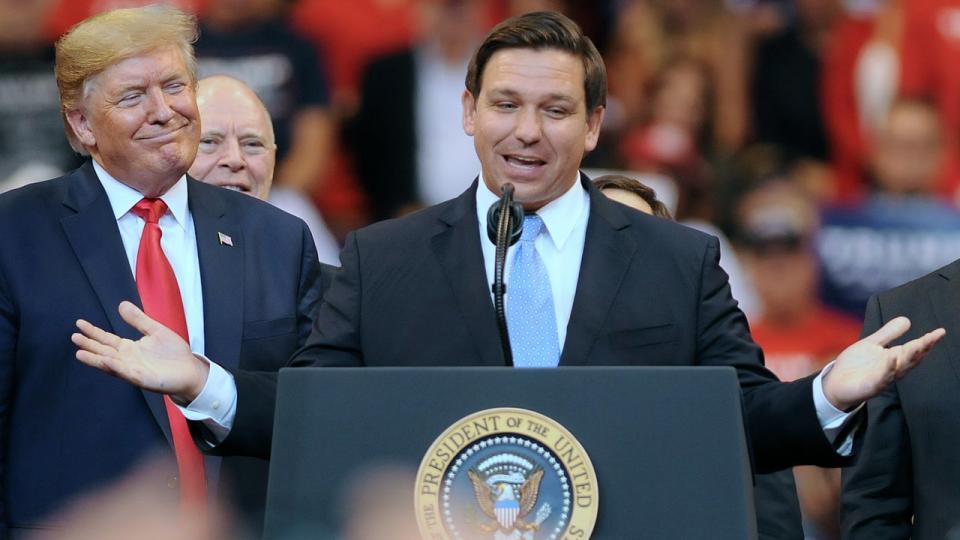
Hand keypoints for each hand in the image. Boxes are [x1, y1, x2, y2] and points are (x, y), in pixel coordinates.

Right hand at [72, 301, 209, 404]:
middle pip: (104, 352)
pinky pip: (128, 373)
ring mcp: (134, 370)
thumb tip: (121, 304)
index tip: (79, 323)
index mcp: (130, 348)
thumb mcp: (155, 331)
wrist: (190, 370)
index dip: (93, 332)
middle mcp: (127, 360)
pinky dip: (117, 367)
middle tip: (74, 337)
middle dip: (89, 345)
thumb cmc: (174, 353)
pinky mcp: (144, 379)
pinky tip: (107, 361)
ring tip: (80, 353)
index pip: (107, 339)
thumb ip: (139, 320)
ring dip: (96, 359)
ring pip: (111, 365)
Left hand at [823, 316, 944, 410]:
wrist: (836, 382)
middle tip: (933, 337)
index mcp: (894, 358)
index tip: (940, 332)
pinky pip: (881, 378)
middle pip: (911, 358)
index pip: (914, 349)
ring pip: (899, 368)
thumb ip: (889, 334)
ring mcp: (883, 378)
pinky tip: (892, 358)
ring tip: (918, 345)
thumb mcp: (872, 344)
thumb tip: (907, 319)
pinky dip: (888, 369)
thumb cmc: (856, 364)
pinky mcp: (871, 386)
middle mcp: (892, 369)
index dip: (927, 341)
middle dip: (922, 348)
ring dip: (909, 357)